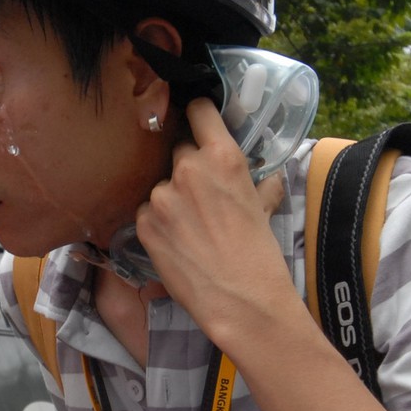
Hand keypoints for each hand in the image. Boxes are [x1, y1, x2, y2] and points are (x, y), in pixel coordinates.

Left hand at [132, 98, 292, 340]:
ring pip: (161, 184)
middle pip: (178, 150)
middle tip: (202, 197)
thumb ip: (260, 183)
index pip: (199, 109)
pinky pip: (146, 212)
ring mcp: (161, 196)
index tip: (198, 123)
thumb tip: (267, 176)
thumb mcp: (266, 208)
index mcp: (223, 156)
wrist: (241, 300)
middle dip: (188, 168)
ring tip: (192, 229)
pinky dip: (158, 224)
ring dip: (172, 199)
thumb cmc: (260, 255)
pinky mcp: (144, 223)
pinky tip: (178, 243)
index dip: (198, 114)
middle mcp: (188, 168)